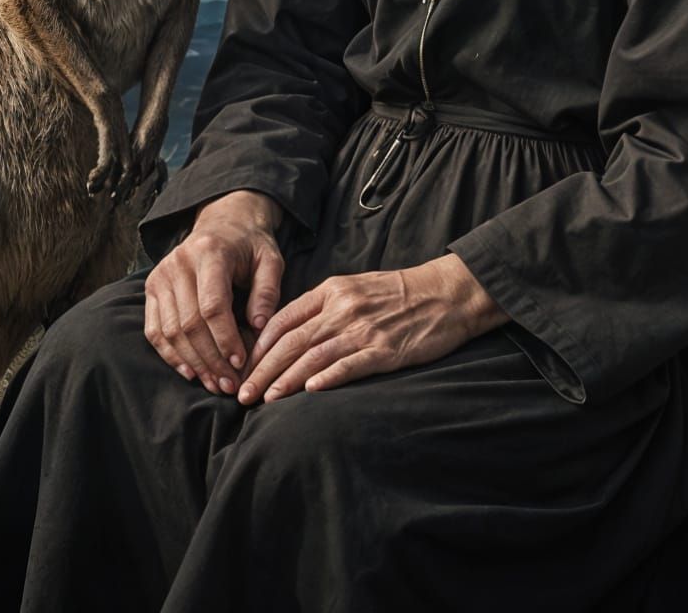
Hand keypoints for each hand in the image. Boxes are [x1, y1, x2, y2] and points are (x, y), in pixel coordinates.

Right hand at [143, 190, 284, 394]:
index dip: (225, 339)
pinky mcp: (152, 287)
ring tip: (215, 384)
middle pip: (189, 323)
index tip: (241, 363)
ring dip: (193, 363)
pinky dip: (170, 355)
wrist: (223, 222)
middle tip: (230, 384)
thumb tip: (258, 328)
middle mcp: (179, 263)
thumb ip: (268, 292)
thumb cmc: (250, 245)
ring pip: (171, 331)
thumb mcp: (270, 260)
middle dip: (211, 360)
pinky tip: (191, 372)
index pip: (212, 305)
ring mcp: (161, 275)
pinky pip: (154, 330)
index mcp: (209, 252)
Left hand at [235, 254, 506, 404]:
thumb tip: (292, 331)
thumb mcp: (355, 287)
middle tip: (243, 392)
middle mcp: (342, 308)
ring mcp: (363, 329)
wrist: (444, 294)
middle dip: (263, 369)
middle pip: (292, 341)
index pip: (285, 318)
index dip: (261, 344)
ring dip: (286, 380)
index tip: (244, 366)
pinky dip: (328, 377)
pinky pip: (350, 364)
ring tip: (266, 399)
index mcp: (332, 290)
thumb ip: (324, 305)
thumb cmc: (398, 293)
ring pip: (314, 355)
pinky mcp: (385, 350)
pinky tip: (310, 391)